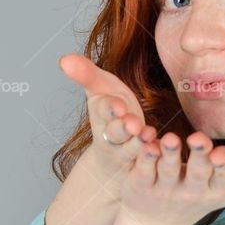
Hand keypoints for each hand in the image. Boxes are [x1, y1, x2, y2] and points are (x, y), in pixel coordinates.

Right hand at [58, 53, 158, 193]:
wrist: (112, 155)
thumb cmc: (111, 111)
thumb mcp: (101, 88)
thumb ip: (86, 74)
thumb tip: (64, 59)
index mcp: (101, 114)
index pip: (102, 111)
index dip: (110, 109)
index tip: (118, 106)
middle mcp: (110, 136)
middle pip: (115, 132)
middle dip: (123, 127)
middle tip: (133, 124)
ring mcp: (125, 153)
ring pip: (130, 150)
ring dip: (139, 142)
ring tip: (148, 134)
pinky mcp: (140, 166)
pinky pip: (146, 163)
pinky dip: (154, 155)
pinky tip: (161, 149)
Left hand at [119, 129, 224, 224]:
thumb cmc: (200, 198)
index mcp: (215, 191)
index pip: (223, 178)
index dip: (223, 166)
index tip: (221, 153)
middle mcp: (191, 192)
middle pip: (197, 173)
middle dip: (199, 156)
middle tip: (198, 138)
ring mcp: (164, 190)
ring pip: (168, 170)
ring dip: (170, 154)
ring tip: (171, 139)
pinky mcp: (140, 185)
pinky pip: (143, 169)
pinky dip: (145, 157)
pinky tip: (147, 143)